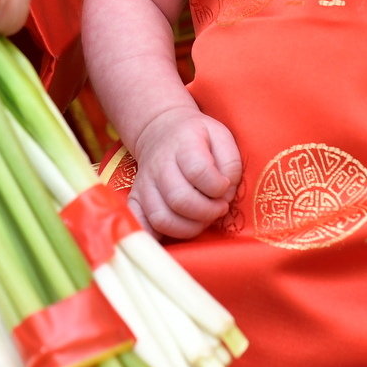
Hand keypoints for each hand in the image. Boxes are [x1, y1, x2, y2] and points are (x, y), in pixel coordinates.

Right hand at [127, 104, 241, 239]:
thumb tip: (225, 194)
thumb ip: (230, 164)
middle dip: (207, 212)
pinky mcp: (135, 199)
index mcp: (183, 145)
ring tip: (203, 219)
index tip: (224, 186)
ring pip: (162, 218)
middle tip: (219, 208)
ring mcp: (144, 184)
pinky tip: (173, 234)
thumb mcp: (221, 136)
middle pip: (179, 199)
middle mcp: (159, 165)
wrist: (159, 130)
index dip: (217, 186)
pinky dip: (154, 236)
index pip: (198, 171)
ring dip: (189, 228)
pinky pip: (141, 224)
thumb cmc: (197, 137)